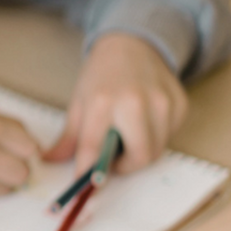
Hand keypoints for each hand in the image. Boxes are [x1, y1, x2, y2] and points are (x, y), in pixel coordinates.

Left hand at [44, 32, 186, 175]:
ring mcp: (163, 103)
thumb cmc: (102, 76)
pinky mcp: (180, 104)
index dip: (90, 172)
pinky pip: (170, 137)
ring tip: (126, 136)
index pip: (95, 148)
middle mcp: (136, 102)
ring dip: (140, 153)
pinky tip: (144, 122)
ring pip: (157, 151)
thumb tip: (49, 161)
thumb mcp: (79, 102)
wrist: (132, 45)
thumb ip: (68, 137)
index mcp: (103, 102)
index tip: (87, 186)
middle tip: (112, 160)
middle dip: (125, 167)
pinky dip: (156, 138)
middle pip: (139, 157)